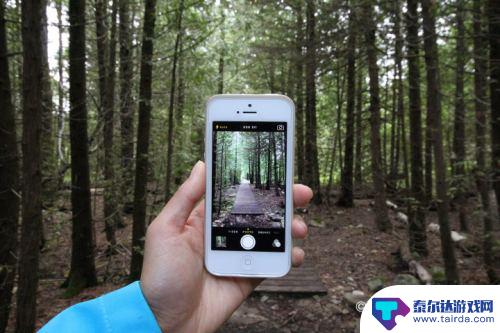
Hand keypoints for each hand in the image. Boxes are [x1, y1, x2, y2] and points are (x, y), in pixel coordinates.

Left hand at [140, 161, 311, 332]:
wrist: (167, 321)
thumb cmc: (160, 276)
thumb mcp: (166, 230)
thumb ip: (185, 198)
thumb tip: (201, 165)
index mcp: (205, 220)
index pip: (235, 194)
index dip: (256, 183)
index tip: (276, 172)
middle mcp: (224, 235)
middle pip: (259, 212)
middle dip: (283, 201)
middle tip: (301, 194)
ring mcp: (238, 255)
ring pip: (271, 235)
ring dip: (290, 228)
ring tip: (299, 227)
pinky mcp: (248, 276)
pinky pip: (272, 263)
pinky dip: (288, 257)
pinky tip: (294, 253)